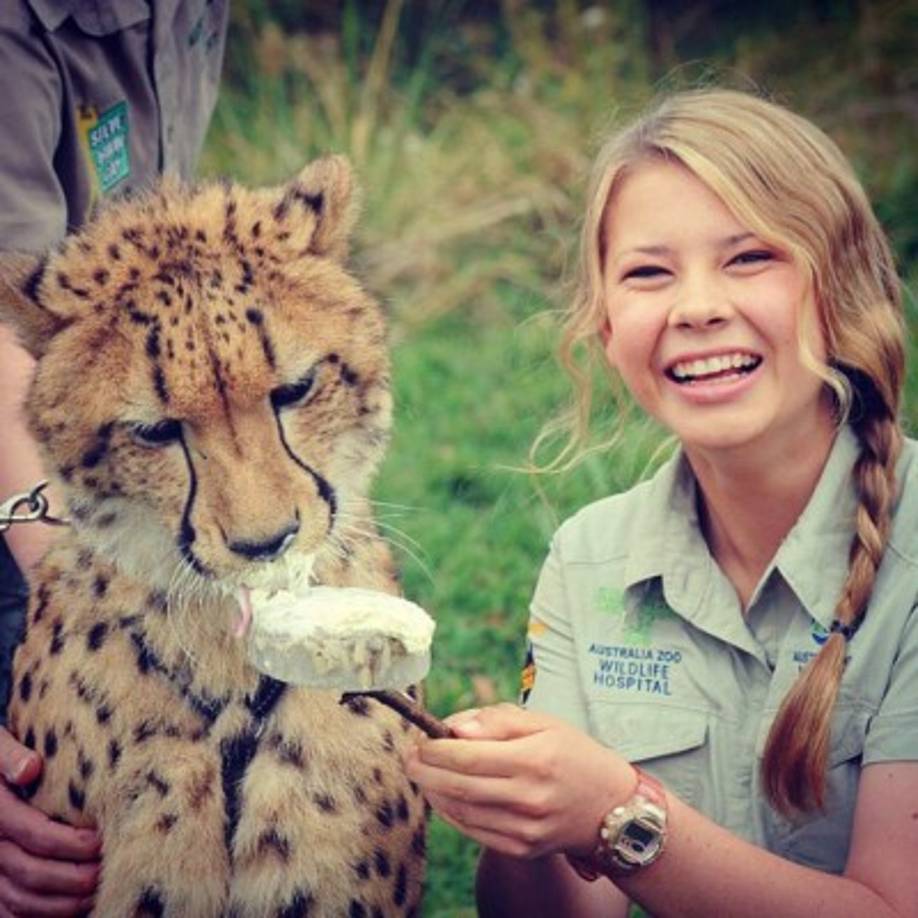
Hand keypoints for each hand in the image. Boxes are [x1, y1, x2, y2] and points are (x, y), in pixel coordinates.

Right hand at [0, 727, 99, 916]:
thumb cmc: (2, 754)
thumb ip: (10, 754)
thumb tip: (30, 769)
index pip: (35, 834)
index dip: (70, 842)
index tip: (101, 841)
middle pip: (30, 872)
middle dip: (72, 877)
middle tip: (107, 872)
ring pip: (20, 899)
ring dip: (60, 904)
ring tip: (97, 893)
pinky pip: (10, 912)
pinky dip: (41, 917)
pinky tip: (73, 910)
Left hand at [405, 703, 636, 859]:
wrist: (611, 807)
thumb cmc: (574, 755)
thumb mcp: (543, 723)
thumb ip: (498, 721)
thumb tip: (456, 727)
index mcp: (534, 759)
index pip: (469, 756)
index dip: (435, 748)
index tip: (418, 739)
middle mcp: (529, 797)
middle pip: (459, 785)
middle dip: (425, 770)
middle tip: (409, 756)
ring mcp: (524, 828)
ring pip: (461, 811)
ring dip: (433, 791)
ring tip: (422, 773)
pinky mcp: (522, 848)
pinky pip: (473, 831)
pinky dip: (451, 813)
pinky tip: (443, 796)